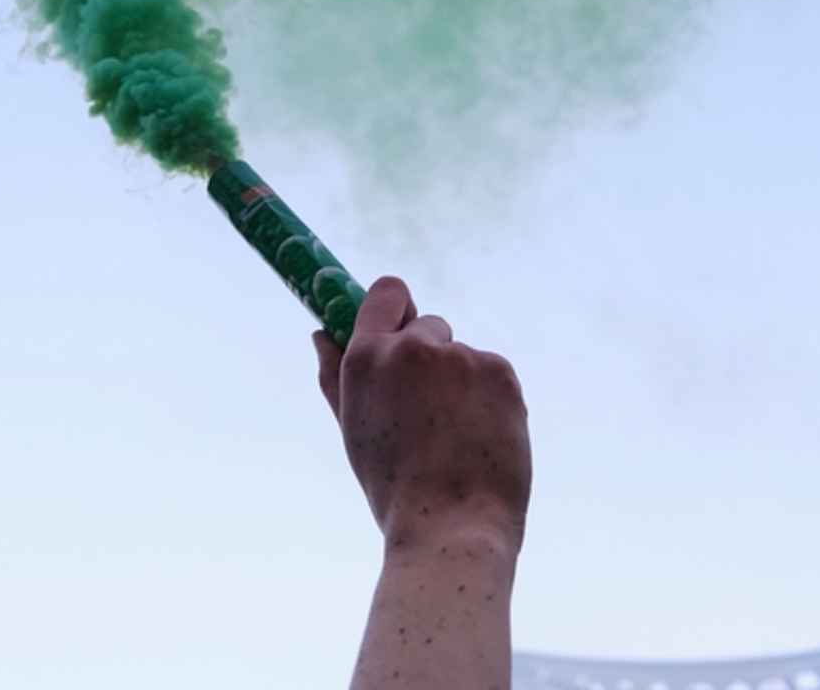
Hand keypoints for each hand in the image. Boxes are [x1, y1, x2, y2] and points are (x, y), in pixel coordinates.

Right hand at [313, 276, 531, 551]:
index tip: (402, 329)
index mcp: (366, 358)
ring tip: (455, 438)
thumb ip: (335, 378)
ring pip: (464, 356)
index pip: (387, 294)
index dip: (396, 310)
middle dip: (431, 356)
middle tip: (430, 412)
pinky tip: (482, 438)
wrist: (450, 526)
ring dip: (462, 383)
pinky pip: (493, 374)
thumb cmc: (395, 489)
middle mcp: (412, 347)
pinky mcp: (499, 371)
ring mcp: (459, 356)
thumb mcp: (354, 431)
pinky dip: (490, 399)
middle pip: (429, 324)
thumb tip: (321, 336)